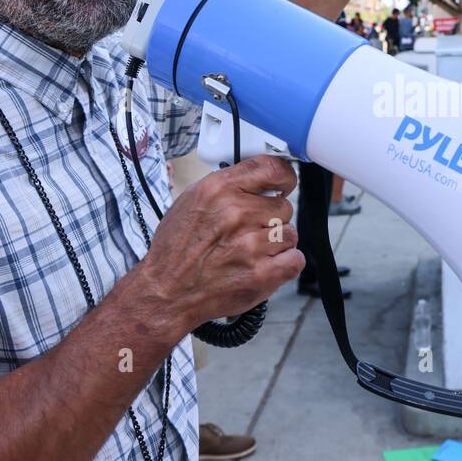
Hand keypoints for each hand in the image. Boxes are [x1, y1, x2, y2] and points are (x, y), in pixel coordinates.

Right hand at [135, 155, 301, 334]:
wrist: (166, 292)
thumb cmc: (176, 250)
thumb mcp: (191, 202)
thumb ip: (228, 188)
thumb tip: (261, 182)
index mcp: (218, 190)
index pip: (271, 168)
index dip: (285, 177)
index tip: (286, 184)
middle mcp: (235, 213)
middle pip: (284, 207)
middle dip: (271, 220)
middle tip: (251, 232)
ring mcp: (250, 245)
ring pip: (289, 234)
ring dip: (276, 244)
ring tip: (252, 252)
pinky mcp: (261, 274)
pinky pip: (296, 259)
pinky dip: (285, 264)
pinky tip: (264, 266)